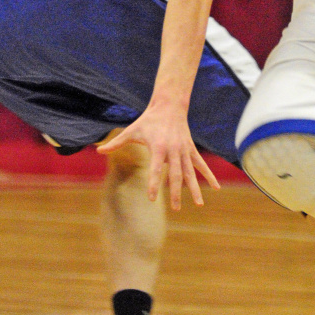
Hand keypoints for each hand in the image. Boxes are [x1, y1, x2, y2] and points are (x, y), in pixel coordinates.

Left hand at [98, 101, 220, 206]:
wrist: (170, 106)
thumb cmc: (149, 120)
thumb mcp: (132, 130)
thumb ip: (116, 143)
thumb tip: (98, 150)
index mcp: (159, 147)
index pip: (156, 170)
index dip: (154, 184)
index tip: (152, 198)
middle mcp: (174, 150)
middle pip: (176, 175)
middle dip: (176, 192)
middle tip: (176, 209)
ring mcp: (185, 150)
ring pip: (191, 172)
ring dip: (195, 189)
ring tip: (199, 204)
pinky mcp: (191, 149)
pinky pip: (200, 165)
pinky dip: (209, 176)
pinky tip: (216, 187)